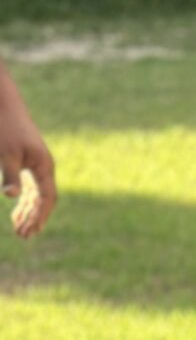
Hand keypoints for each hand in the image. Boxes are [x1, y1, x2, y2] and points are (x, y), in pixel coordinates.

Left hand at [0, 71, 55, 239]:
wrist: (4, 103)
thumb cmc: (5, 127)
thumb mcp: (6, 153)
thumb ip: (10, 175)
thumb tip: (10, 196)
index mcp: (44, 166)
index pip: (47, 198)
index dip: (41, 216)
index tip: (32, 231)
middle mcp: (43, 168)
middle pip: (43, 200)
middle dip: (34, 219)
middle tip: (23, 236)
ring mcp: (36, 165)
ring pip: (35, 196)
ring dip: (28, 212)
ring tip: (19, 229)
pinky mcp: (27, 162)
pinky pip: (29, 187)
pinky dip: (23, 200)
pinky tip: (16, 210)